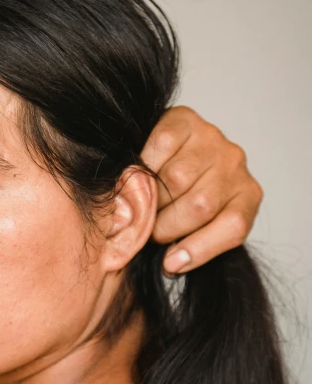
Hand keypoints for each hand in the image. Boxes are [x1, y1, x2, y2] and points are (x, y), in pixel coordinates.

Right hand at [141, 106, 263, 275]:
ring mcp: (212, 139)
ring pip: (177, 178)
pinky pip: (161, 145)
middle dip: (165, 225)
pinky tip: (138, 174)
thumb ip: (188, 245)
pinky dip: (144, 164)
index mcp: (245, 196)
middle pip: (201, 205)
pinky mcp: (185, 119)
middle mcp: (235, 164)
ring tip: (140, 205)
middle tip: (148, 231)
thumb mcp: (193, 229)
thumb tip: (169, 264)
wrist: (165, 156)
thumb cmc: (178, 200)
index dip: (199, 249)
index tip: (169, 263)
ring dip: (150, 198)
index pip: (233, 227)